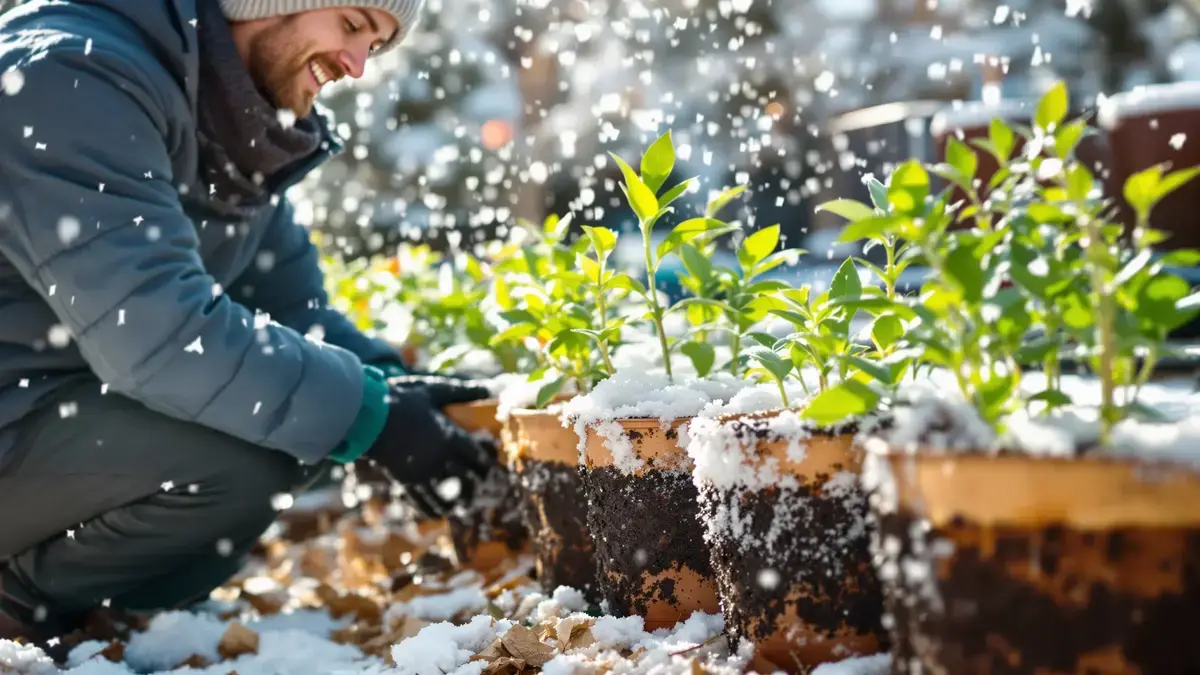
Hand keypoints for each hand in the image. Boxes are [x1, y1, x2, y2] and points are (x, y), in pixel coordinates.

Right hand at [362, 378, 496, 516]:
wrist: (368, 417)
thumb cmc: (402, 400)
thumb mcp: (434, 391)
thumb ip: (462, 391)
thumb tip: (489, 387)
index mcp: (450, 436)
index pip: (476, 456)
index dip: (486, 464)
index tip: (490, 468)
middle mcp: (441, 458)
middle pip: (467, 478)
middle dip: (475, 485)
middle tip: (481, 489)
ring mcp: (423, 472)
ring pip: (447, 494)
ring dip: (457, 502)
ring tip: (464, 506)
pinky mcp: (405, 481)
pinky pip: (422, 500)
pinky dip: (432, 509)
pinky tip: (438, 514)